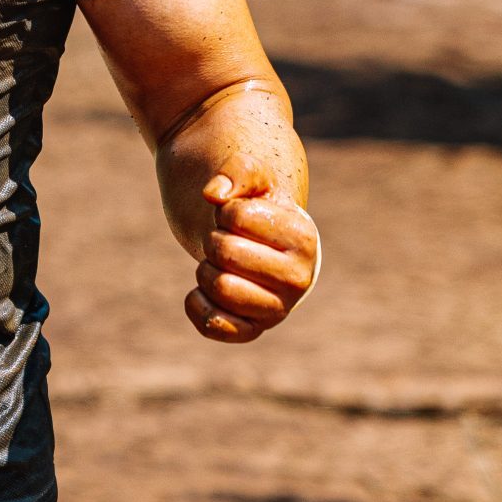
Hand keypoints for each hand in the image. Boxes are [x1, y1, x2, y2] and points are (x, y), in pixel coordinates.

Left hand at [185, 158, 319, 343]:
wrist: (254, 240)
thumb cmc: (255, 204)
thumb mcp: (253, 176)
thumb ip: (238, 170)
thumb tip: (214, 193)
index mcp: (305, 238)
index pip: (235, 215)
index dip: (224, 210)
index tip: (238, 215)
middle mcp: (300, 280)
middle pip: (224, 253)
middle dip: (213, 240)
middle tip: (226, 240)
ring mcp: (278, 309)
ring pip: (219, 288)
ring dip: (205, 269)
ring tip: (221, 264)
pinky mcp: (252, 330)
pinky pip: (213, 325)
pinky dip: (197, 304)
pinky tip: (203, 290)